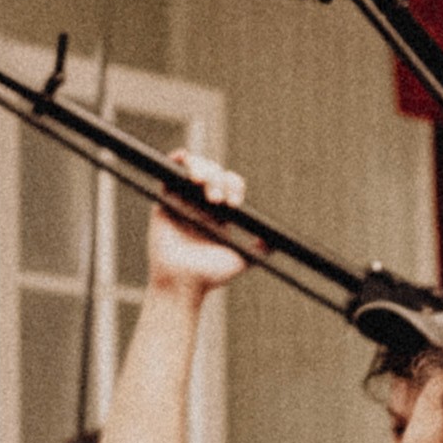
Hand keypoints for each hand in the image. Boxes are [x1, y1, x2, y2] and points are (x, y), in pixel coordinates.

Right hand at [148, 151, 250, 293]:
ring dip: (201, 169)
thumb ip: (260, 249)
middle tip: (216, 201)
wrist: (182, 283)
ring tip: (200, 183)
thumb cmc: (209, 276)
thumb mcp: (241, 260)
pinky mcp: (165, 199)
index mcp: (219, 213)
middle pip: (214, 173)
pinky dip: (177, 159)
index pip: (230, 185)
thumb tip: (277, 240)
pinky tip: (183, 159)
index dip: (233, 187)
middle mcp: (201, 203)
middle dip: (218, 181)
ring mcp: (183, 199)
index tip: (234, 205)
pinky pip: (169, 171)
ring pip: (195, 168)